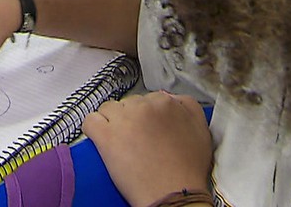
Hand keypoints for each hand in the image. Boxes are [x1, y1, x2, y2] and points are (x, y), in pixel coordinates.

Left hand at [82, 92, 212, 206]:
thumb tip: (170, 98)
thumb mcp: (201, 130)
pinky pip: (89, 121)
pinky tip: (101, 139)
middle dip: (130, 118)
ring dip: (112, 121)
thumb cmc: (188, 168)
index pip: (147, 99)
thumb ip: (187, 106)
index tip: (148, 130)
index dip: (147, 115)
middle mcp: (143, 106)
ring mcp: (122, 120)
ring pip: (108, 109)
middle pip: (128, 103)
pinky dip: (93, 128)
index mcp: (166, 103)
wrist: (174, 193)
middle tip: (137, 139)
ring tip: (121, 141)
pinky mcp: (105, 136)